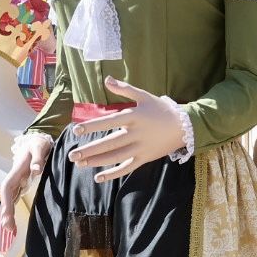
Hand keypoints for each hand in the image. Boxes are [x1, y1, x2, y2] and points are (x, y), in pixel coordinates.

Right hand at [0, 133, 53, 240]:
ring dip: (7, 214)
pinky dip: (12, 211)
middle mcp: (14, 178)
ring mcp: (16, 182)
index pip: (8, 187)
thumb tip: (36, 171)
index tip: (6, 214)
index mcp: (17, 170)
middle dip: (6, 212)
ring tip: (10, 230)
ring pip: (9, 199)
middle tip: (8, 229)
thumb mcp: (39, 147)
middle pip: (7, 196)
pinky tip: (12, 222)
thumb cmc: (38, 144)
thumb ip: (38, 158)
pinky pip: (14, 199)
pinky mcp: (20, 185)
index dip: (6, 201)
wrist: (35, 141)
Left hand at [68, 78, 189, 183]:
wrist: (185, 126)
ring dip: (97, 161)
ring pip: (116, 157)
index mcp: (134, 117)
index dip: (92, 126)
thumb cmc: (162, 110)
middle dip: (90, 150)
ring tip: (80, 164)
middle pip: (109, 143)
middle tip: (72, 155)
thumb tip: (107, 79)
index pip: (109, 122)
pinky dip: (113, 173)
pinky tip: (98, 177)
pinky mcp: (145, 158)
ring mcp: (140, 148)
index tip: (76, 130)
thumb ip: (124, 89)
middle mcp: (136, 133)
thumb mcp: (144, 96)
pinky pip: (127, 167)